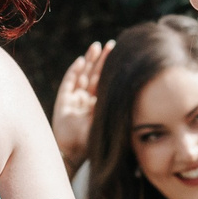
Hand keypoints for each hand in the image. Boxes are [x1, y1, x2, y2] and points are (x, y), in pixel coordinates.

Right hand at [48, 40, 111, 173]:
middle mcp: (85, 100)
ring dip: (89, 61)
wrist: (74, 153)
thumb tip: (134, 93)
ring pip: (82, 75)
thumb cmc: (93, 142)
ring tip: (96, 47)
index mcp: (97, 105)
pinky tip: (82, 61)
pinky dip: (75, 71)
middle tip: (112, 45)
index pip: (105, 82)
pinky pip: (69, 83)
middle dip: (102, 60)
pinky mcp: (63, 101)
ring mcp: (73, 100)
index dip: (111, 69)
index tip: (121, 55)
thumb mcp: (108, 121)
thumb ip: (115, 108)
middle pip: (94, 75)